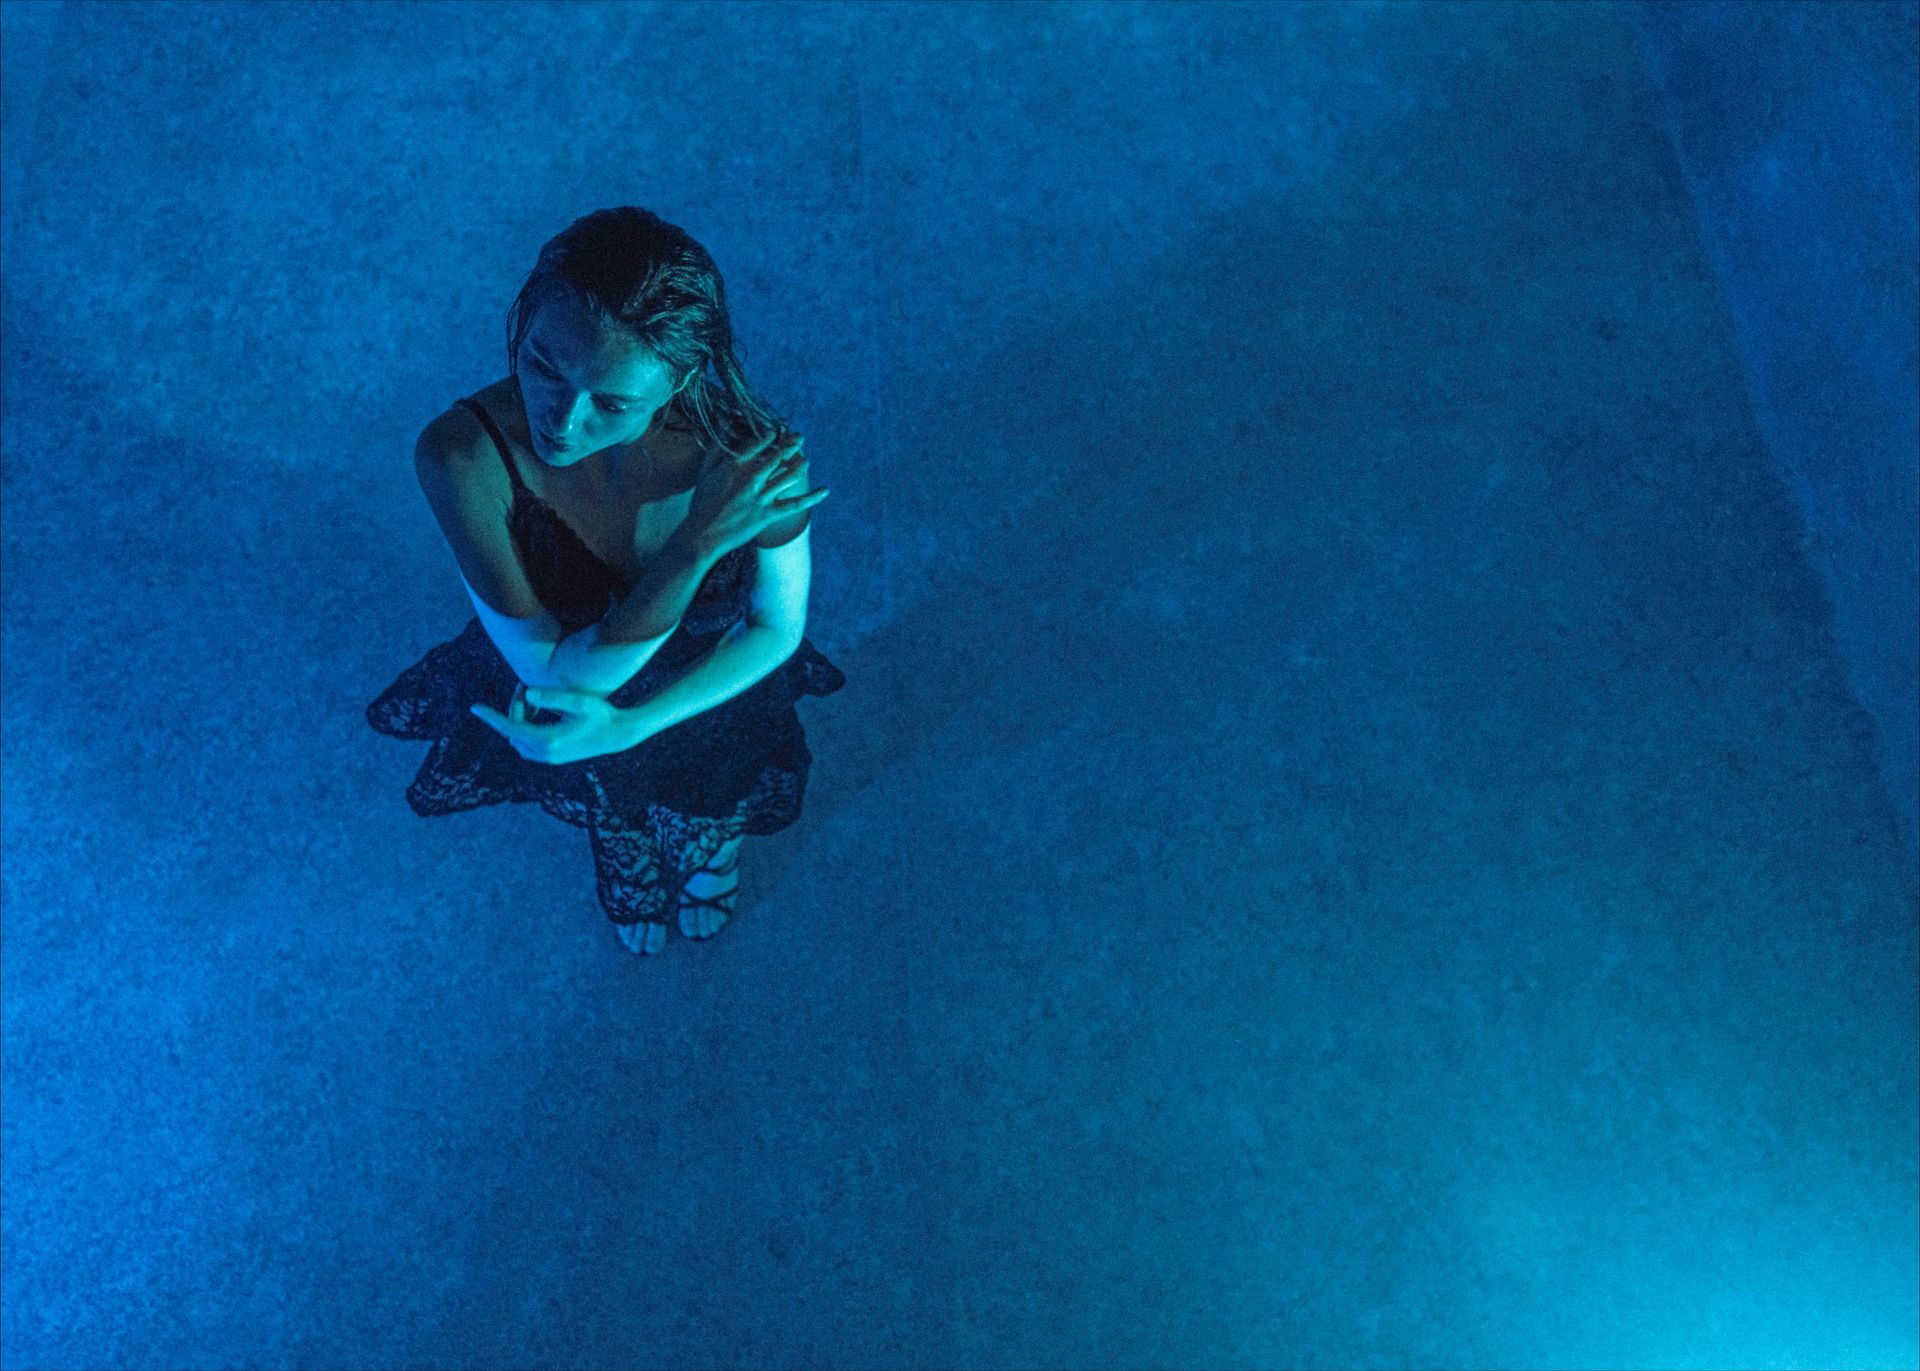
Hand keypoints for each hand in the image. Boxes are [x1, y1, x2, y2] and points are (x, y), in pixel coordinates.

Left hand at [468, 682, 638, 764]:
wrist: (617, 735)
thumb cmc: (601, 713)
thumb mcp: (579, 701)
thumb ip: (552, 697)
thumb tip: (527, 693)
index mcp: (549, 739)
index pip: (510, 728)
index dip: (491, 717)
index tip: (474, 707)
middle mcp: (546, 753)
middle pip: (513, 731)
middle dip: (513, 709)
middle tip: (523, 688)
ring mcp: (549, 759)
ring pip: (518, 740)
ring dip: (518, 720)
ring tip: (531, 700)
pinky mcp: (553, 759)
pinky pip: (526, 746)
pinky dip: (525, 730)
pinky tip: (536, 715)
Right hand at [685, 428, 830, 556]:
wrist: (703, 534)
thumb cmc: (701, 503)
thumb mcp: (704, 473)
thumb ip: (717, 450)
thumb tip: (724, 428)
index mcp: (735, 465)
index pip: (758, 444)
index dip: (770, 436)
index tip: (776, 432)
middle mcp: (751, 478)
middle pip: (778, 456)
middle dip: (791, 445)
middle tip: (800, 438)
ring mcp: (762, 496)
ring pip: (789, 475)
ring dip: (801, 465)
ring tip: (806, 460)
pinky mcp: (769, 514)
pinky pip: (796, 504)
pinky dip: (813, 497)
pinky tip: (825, 490)